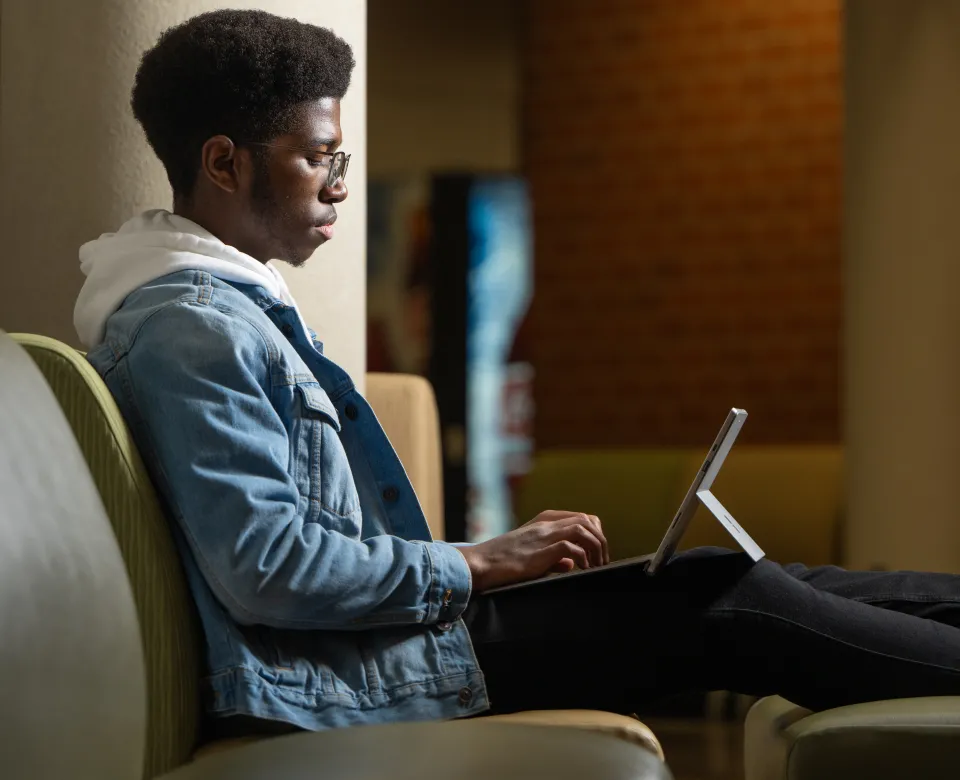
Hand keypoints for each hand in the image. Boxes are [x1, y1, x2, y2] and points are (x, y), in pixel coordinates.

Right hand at [457, 511, 608, 591]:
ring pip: (583, 528)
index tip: (597, 553)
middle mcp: (546, 524)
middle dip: (600, 540)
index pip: (581, 517)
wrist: (480, 563)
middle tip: (602, 561)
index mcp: (544, 521)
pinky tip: (582, 570)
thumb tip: (572, 564)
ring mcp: (543, 535)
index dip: (595, 534)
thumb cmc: (503, 562)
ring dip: (595, 547)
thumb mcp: (532, 555)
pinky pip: (571, 547)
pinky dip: (582, 558)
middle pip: (587, 520)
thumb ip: (554, 557)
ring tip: (596, 566)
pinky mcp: (540, 551)